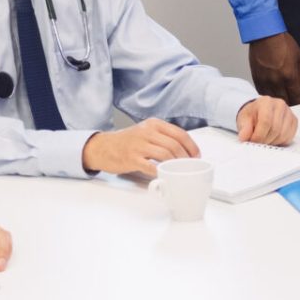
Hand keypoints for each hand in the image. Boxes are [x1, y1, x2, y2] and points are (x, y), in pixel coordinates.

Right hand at [82, 120, 200, 176]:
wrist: (103, 147)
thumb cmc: (127, 141)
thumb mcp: (146, 132)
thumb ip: (163, 137)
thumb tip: (185, 149)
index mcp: (153, 124)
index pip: (180, 133)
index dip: (192, 146)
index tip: (197, 156)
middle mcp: (147, 132)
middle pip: (174, 145)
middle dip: (186, 158)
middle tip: (189, 166)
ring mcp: (138, 145)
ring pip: (165, 155)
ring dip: (176, 166)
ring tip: (179, 171)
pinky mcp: (131, 158)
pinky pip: (151, 166)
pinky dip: (161, 172)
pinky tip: (164, 176)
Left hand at [236, 96, 298, 145]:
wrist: (259, 111)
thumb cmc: (252, 114)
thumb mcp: (243, 119)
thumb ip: (244, 128)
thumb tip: (244, 137)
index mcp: (266, 102)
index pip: (266, 122)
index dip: (259, 135)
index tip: (253, 141)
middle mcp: (280, 105)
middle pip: (275, 129)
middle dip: (265, 140)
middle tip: (257, 143)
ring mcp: (289, 112)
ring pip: (283, 135)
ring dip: (272, 142)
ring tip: (264, 140)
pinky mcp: (294, 120)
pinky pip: (289, 137)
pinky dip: (280, 142)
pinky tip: (272, 138)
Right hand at [249, 32, 299, 105]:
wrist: (265, 35)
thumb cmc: (283, 43)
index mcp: (289, 77)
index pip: (297, 99)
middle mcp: (277, 82)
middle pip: (285, 101)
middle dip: (292, 103)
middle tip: (294, 101)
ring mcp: (265, 81)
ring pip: (273, 99)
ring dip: (280, 100)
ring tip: (284, 98)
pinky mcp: (257, 79)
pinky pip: (263, 93)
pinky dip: (269, 95)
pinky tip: (273, 94)